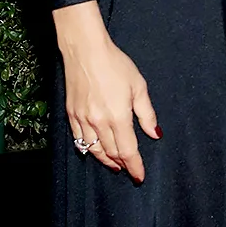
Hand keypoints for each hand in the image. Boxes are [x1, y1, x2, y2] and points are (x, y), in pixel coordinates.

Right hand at [53, 1, 159, 182]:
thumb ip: (147, 114)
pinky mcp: (71, 114)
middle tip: (130, 169)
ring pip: (94, 149)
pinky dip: (88, 149)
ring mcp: (82, 119)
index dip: (135, 166)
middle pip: (111, 153)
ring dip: (105, 160)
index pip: (128, 151)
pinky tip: (94, 150)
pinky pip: (79, 139)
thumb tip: (155, 134)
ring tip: (115, 164)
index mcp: (117, 117)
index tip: (140, 176)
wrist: (85, 50)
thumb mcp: (139, 87)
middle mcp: (98, 122)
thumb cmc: (114, 64)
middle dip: (122, 163)